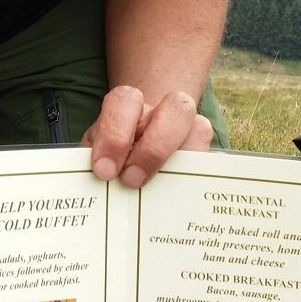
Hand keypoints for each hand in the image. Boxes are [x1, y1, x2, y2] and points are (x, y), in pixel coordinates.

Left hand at [82, 84, 212, 189]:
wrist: (134, 158)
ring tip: (155, 191)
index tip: (104, 170)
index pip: (125, 101)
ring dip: (181, 163)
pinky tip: (172, 200)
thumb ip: (94, 162)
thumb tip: (93, 187)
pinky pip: (207, 164)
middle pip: (176, 107)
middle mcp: (164, 111)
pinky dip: (192, 180)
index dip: (115, 133)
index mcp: (130, 106)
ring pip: (200, 129)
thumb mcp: (97, 155)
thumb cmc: (111, 157)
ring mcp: (189, 131)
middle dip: (154, 147)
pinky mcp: (202, 157)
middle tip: (131, 180)